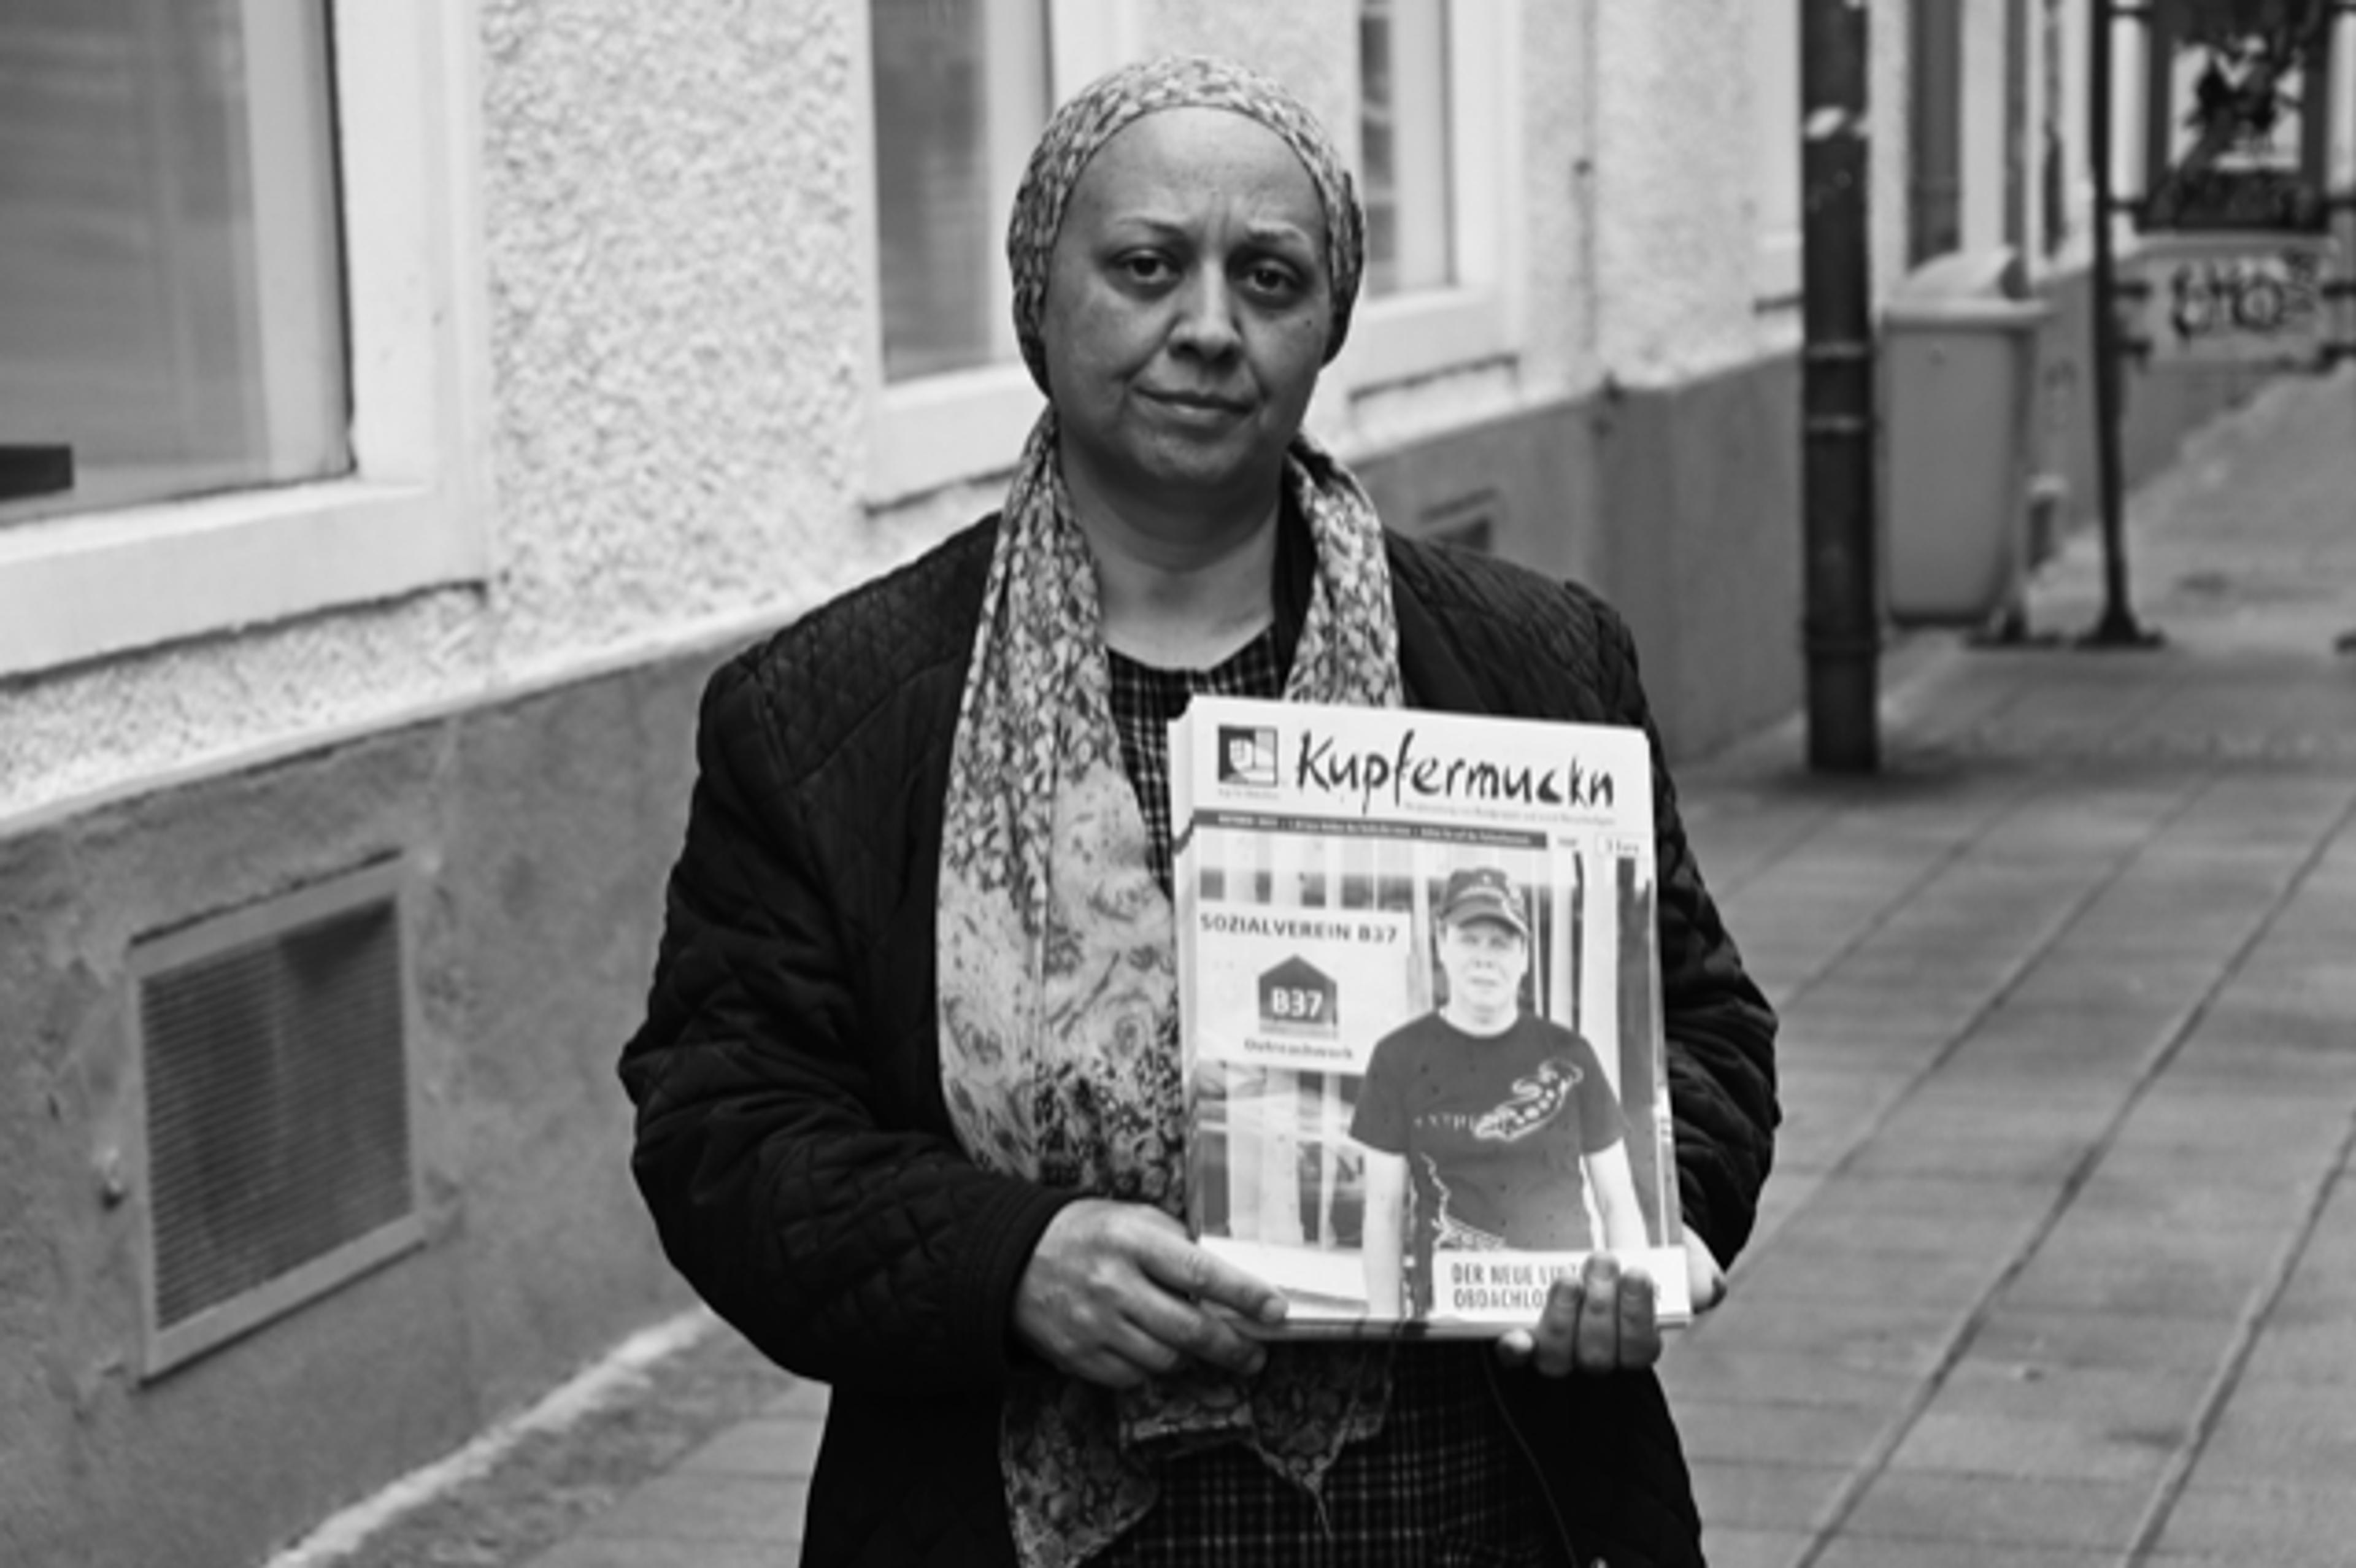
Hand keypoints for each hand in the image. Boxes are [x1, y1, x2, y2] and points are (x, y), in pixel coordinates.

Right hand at [1012, 1200, 1288, 1388]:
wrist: (1016, 1258)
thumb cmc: (1090, 1234)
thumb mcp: (1132, 1219)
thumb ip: (1177, 1243)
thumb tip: (1231, 1279)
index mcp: (1132, 1241)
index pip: (1199, 1271)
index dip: (1243, 1294)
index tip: (1275, 1309)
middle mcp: (1114, 1284)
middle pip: (1189, 1330)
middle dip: (1233, 1347)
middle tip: (1256, 1353)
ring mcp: (1094, 1325)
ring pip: (1165, 1360)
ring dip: (1191, 1357)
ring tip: (1197, 1345)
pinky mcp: (1079, 1356)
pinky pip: (1133, 1377)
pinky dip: (1151, 1368)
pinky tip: (1153, 1349)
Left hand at [1492, 1234, 1728, 1377]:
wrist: (1608, 1225)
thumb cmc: (1647, 1246)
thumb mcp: (1679, 1252)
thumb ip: (1696, 1273)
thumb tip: (1705, 1293)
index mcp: (1636, 1340)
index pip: (1640, 1348)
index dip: (1637, 1318)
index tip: (1637, 1272)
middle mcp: (1596, 1352)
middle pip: (1598, 1356)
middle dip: (1601, 1310)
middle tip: (1602, 1261)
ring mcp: (1558, 1346)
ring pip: (1559, 1359)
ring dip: (1563, 1322)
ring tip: (1568, 1280)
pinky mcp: (1523, 1334)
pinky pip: (1517, 1357)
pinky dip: (1516, 1351)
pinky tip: (1515, 1337)